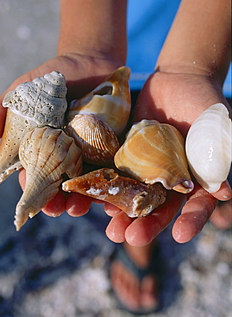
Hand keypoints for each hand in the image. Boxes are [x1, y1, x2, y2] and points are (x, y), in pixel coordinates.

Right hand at [0, 53, 121, 216]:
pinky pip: (111, 169)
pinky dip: (109, 183)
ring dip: (82, 198)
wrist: (94, 60)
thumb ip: (4, 106)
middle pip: (59, 183)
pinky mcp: (113, 146)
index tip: (32, 202)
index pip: (35, 172)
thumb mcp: (26, 86)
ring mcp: (91, 151)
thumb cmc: (56, 74)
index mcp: (44, 144)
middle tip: (60, 209)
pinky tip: (109, 195)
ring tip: (82, 206)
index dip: (32, 189)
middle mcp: (66, 152)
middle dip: (58, 200)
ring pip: (85, 182)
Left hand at [104, 70, 230, 245]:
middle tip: (132, 238)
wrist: (177, 78)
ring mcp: (148, 168)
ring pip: (136, 197)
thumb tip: (222, 192)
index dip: (191, 221)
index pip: (197, 205)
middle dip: (148, 224)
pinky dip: (107, 186)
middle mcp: (171, 178)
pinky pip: (117, 173)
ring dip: (123, 214)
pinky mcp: (128, 154)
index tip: (180, 236)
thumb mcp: (216, 127)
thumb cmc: (204, 101)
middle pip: (161, 207)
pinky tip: (96, 198)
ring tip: (111, 230)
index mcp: (196, 177)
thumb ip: (216, 156)